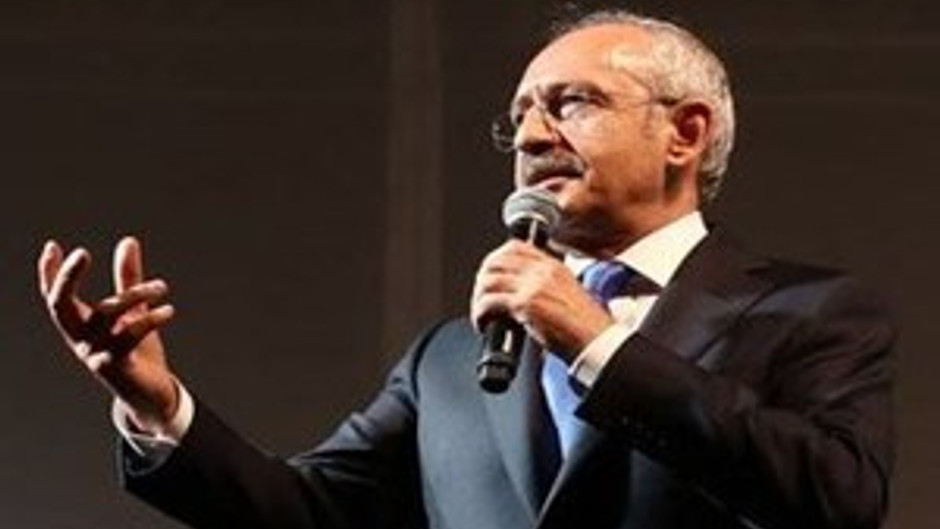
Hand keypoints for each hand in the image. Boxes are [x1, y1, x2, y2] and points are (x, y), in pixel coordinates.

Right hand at [38, 236, 178, 429]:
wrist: (149, 394)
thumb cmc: (136, 351)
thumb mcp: (132, 311)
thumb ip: (129, 279)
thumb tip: (128, 241)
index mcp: (79, 325)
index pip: (54, 296)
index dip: (50, 273)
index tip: (52, 246)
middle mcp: (79, 339)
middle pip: (60, 304)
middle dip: (67, 278)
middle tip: (82, 253)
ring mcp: (94, 353)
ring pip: (106, 313)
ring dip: (135, 294)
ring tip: (161, 286)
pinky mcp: (114, 365)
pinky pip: (129, 335)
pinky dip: (150, 319)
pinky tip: (168, 310)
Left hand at [471, 240, 612, 359]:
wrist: (596, 343)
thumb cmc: (585, 328)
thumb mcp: (567, 294)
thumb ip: (545, 287)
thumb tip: (519, 293)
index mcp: (552, 266)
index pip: (514, 248)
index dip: (496, 261)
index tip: (490, 277)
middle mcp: (542, 271)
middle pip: (495, 261)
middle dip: (482, 279)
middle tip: (481, 298)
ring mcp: (533, 285)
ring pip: (488, 280)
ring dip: (478, 298)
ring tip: (481, 315)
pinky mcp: (526, 304)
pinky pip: (489, 302)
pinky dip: (480, 314)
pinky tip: (484, 325)